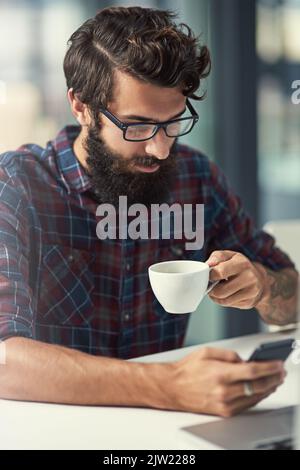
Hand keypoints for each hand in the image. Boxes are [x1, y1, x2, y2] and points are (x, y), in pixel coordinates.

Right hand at [168, 347, 285, 416]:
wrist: (172, 388)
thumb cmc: (187, 369)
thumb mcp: (207, 352)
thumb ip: (230, 355)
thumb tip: (246, 360)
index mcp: (220, 373)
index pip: (253, 371)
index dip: (269, 367)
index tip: (278, 363)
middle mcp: (224, 391)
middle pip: (258, 385)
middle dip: (273, 377)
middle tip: (280, 371)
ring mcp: (224, 403)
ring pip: (255, 396)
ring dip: (268, 387)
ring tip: (275, 379)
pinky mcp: (224, 412)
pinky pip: (247, 404)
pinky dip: (257, 396)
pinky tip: (262, 389)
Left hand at [206, 250, 265, 308]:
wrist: (260, 280)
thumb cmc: (240, 266)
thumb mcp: (229, 256)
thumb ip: (217, 257)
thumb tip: (209, 264)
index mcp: (242, 264)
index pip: (219, 272)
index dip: (210, 276)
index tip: (208, 275)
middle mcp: (249, 277)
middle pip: (220, 291)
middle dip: (211, 289)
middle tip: (210, 285)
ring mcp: (251, 291)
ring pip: (223, 300)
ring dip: (215, 296)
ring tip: (217, 289)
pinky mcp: (249, 302)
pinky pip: (229, 305)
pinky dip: (223, 301)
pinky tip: (225, 294)